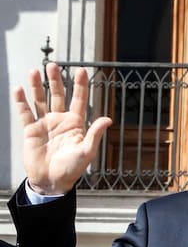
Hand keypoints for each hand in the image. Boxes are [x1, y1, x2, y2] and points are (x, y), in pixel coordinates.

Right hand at [14, 63, 111, 194]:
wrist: (52, 181)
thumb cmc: (72, 169)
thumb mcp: (87, 152)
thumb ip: (95, 134)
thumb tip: (108, 119)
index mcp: (76, 124)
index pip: (79, 100)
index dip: (80, 86)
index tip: (81, 70)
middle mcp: (60, 120)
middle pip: (58, 95)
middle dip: (56, 80)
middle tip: (53, 65)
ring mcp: (45, 124)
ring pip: (41, 100)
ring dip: (37, 86)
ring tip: (35, 71)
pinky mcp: (31, 130)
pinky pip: (26, 112)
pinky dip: (22, 101)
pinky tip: (19, 89)